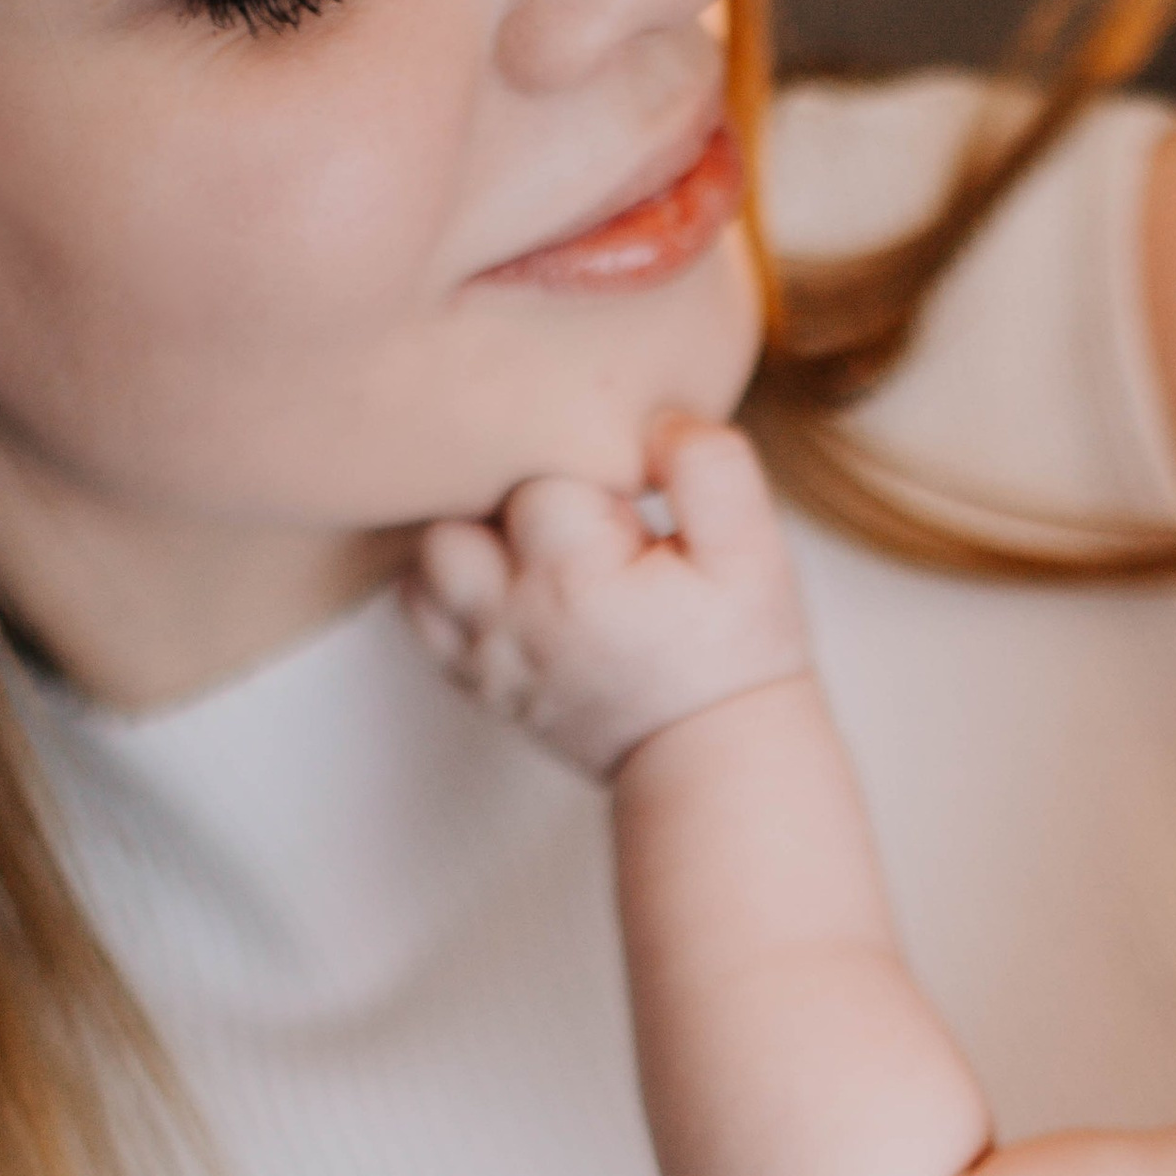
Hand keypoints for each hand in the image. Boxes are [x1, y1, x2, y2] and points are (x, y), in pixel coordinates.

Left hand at [405, 417, 810, 778]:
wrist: (713, 758)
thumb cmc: (736, 650)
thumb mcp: (753, 552)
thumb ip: (710, 467)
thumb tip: (655, 417)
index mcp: (577, 574)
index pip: (542, 471)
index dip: (591, 469)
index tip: (631, 507)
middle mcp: (513, 614)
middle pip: (464, 505)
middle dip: (518, 498)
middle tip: (585, 523)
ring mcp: (486, 651)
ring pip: (431, 553)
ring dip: (477, 534)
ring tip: (543, 546)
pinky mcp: (476, 679)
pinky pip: (422, 610)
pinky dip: (450, 584)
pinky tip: (510, 579)